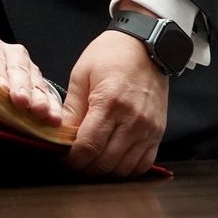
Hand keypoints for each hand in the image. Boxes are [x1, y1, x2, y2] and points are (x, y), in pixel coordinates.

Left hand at [0, 37, 63, 126]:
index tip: (2, 89)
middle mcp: (12, 54)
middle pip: (17, 69)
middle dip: (20, 86)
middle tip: (22, 101)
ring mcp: (30, 68)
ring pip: (35, 82)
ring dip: (39, 99)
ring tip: (40, 112)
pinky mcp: (43, 85)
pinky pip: (49, 96)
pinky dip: (52, 109)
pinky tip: (54, 119)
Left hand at [62, 30, 167, 176]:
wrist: (145, 44)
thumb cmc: (110, 55)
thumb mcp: (81, 75)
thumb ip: (71, 109)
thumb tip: (58, 136)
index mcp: (109, 103)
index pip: (88, 146)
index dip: (72, 160)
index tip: (62, 160)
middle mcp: (132, 120)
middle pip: (105, 162)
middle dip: (85, 168)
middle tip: (73, 163)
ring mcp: (148, 128)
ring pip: (124, 169)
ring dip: (104, 172)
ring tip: (91, 162)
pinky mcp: (158, 132)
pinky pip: (143, 164)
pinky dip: (126, 169)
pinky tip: (112, 161)